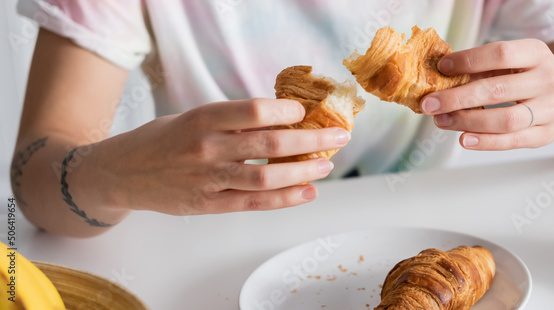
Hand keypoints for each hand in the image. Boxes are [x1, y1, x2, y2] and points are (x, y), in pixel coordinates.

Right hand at [84, 99, 349, 214]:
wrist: (120, 173)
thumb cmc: (162, 141)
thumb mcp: (193, 118)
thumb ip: (232, 121)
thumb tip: (284, 119)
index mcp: (203, 119)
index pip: (254, 111)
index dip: (287, 111)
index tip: (307, 112)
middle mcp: (207, 148)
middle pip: (270, 145)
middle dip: (311, 141)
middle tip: (339, 137)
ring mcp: (208, 179)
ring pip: (266, 178)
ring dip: (303, 172)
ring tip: (326, 166)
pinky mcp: (208, 204)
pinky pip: (254, 203)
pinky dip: (285, 199)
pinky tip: (307, 192)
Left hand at [420, 39, 553, 149]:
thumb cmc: (533, 78)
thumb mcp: (518, 62)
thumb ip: (486, 67)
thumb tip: (442, 76)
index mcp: (538, 53)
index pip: (500, 54)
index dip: (468, 61)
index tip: (443, 68)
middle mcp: (548, 79)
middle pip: (497, 90)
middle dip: (458, 97)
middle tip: (430, 103)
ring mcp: (551, 109)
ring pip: (505, 119)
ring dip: (468, 121)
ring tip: (442, 121)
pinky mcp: (547, 135)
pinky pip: (513, 141)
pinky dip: (486, 142)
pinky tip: (464, 139)